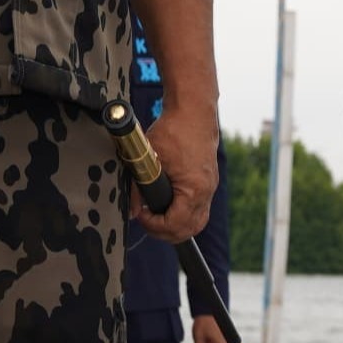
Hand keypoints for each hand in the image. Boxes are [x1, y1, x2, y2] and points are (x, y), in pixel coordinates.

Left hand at [147, 104, 217, 241]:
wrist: (193, 110)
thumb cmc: (173, 130)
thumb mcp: (148, 159)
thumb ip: (138, 188)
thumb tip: (133, 211)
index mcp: (194, 189)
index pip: (176, 224)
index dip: (155, 226)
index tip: (142, 216)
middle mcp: (206, 191)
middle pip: (190, 230)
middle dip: (166, 232)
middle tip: (147, 221)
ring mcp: (210, 187)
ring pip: (197, 222)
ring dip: (177, 226)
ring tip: (157, 218)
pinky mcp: (208, 181)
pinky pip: (200, 210)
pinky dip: (185, 215)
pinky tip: (169, 207)